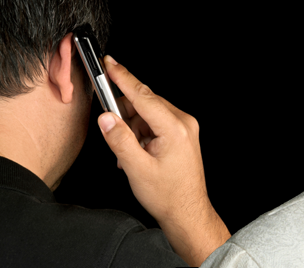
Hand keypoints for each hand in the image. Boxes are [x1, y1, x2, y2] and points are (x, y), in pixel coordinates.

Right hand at [97, 55, 229, 265]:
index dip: (123, 78)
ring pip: (148, 113)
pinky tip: (136, 152)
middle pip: (145, 102)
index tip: (109, 63)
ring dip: (132, 127)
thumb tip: (106, 118)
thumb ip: (120, 140)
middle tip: (110, 126)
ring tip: (128, 153)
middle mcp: (184, 123)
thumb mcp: (137, 169)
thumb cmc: (168, 195)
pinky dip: (141, 133)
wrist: (187, 212)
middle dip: (124, 113)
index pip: (144, 96)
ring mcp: (185, 128)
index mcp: (175, 128)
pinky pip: (155, 122)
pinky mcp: (182, 134)